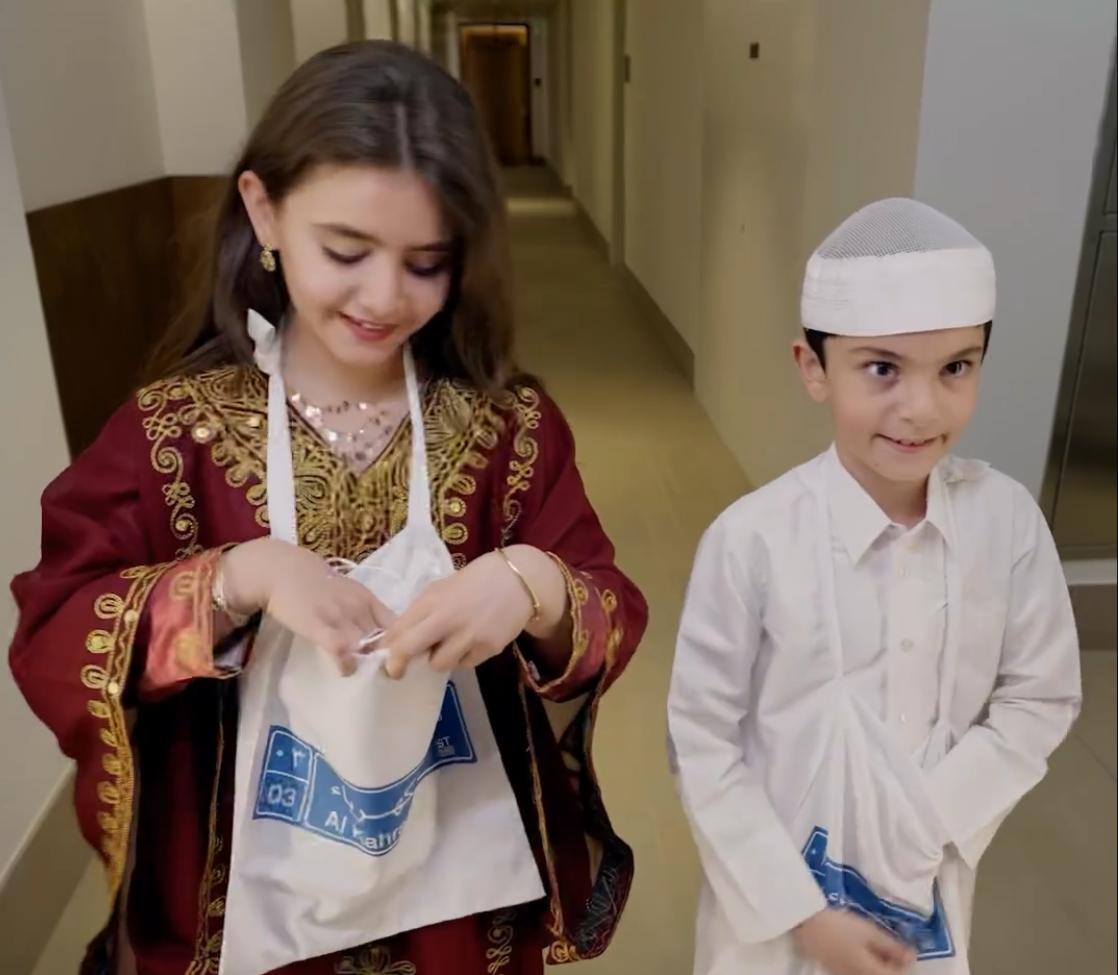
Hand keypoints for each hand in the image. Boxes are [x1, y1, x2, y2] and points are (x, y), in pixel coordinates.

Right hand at [221, 539, 392, 675]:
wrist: (284, 570)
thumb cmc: (318, 584)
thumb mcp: (351, 593)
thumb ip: (366, 612)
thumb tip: (383, 635)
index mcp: (369, 600)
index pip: (398, 625)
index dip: (402, 644)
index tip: (399, 658)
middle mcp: (359, 608)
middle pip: (385, 639)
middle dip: (387, 658)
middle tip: (384, 673)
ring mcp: (340, 617)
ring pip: (366, 646)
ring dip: (368, 663)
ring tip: (366, 673)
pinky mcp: (318, 626)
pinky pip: (340, 649)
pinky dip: (346, 664)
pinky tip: (345, 670)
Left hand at [380, 549, 550, 678]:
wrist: (517, 580)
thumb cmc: (474, 582)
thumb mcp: (441, 589)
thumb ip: (420, 612)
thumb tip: (397, 639)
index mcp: (432, 600)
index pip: (398, 630)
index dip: (386, 647)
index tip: (383, 656)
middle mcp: (448, 619)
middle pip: (409, 650)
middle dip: (398, 664)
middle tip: (396, 671)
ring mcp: (469, 636)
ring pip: (439, 664)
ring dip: (439, 658)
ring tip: (449, 644)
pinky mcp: (488, 648)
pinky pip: (464, 663)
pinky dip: (463, 657)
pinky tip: (471, 641)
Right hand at [793, 910, 915, 974]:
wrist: (805, 923)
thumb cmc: (838, 924)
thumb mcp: (868, 931)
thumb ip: (891, 946)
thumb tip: (912, 956)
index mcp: (870, 972)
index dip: (905, 966)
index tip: (907, 950)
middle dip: (893, 966)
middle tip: (895, 946)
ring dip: (880, 965)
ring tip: (879, 946)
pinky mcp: (836, 971)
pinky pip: (858, 973)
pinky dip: (868, 964)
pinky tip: (864, 949)